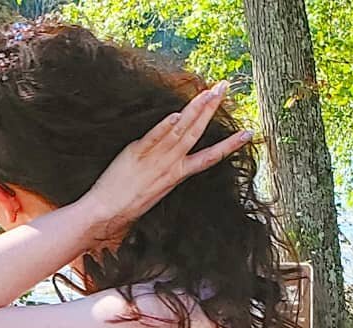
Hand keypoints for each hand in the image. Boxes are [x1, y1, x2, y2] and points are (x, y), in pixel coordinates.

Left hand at [82, 80, 252, 247]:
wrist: (106, 213)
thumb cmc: (129, 204)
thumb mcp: (155, 188)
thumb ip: (166, 169)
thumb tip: (173, 153)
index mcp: (177, 175)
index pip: (209, 158)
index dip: (229, 146)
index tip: (246, 134)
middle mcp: (169, 165)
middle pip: (196, 133)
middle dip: (211, 109)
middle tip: (224, 89)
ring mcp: (154, 159)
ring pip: (179, 131)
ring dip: (195, 110)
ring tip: (209, 92)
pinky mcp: (136, 154)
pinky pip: (153, 139)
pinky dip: (164, 128)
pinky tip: (175, 115)